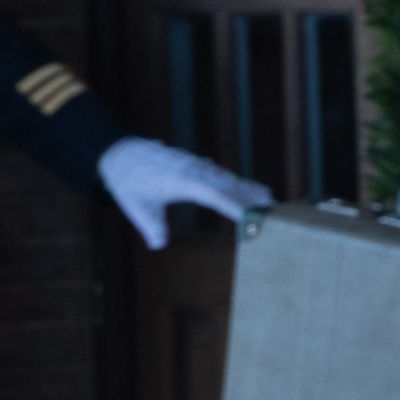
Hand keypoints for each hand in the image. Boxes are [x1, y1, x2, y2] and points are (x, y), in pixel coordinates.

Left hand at [96, 135, 270, 245]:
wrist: (122, 154)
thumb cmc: (128, 182)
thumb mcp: (136, 206)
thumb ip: (150, 225)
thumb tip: (158, 245)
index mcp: (182, 180)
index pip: (214, 195)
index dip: (235, 205)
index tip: (252, 217)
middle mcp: (195, 170)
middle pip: (229, 186)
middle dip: (252, 200)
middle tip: (277, 214)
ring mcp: (199, 167)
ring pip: (230, 180)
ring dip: (252, 191)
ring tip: (274, 204)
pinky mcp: (199, 167)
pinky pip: (224, 176)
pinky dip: (242, 184)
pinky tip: (258, 190)